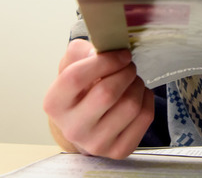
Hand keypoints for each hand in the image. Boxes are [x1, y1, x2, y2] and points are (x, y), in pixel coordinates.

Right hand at [42, 39, 154, 158]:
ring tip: (131, 80)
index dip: (105, 61)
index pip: (76, 78)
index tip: (122, 54)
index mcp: (54, 104)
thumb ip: (82, 51)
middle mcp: (72, 128)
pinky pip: (144, 117)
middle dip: (125, 71)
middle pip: (107, 93)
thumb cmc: (80, 88)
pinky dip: (147, 99)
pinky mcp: (119, 150)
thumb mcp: (72, 65)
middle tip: (128, 65)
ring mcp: (96, 143)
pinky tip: (137, 95)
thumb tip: (103, 50)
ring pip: (130, 105)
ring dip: (137, 84)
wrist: (84, 122)